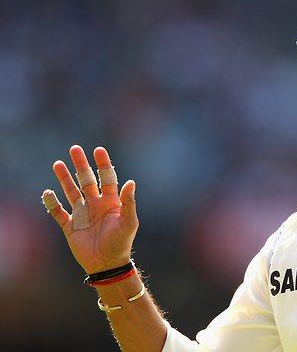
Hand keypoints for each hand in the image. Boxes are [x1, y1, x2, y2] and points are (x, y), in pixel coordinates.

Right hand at [42, 145, 138, 273]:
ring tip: (58, 164)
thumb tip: (131, 182)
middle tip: (74, 149)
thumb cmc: (121, 243)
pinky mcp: (70, 226)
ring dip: (64, 178)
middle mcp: (96, 205)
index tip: (98, 150)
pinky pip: (58, 212)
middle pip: (86, 180)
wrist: (107, 264)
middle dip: (80, 165)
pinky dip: (52, 203)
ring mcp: (82, 214)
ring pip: (71, 192)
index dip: (103, 164)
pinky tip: (47, 192)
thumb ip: (128, 202)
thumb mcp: (129, 222)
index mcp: (111, 202)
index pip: (107, 178)